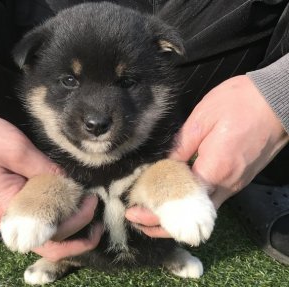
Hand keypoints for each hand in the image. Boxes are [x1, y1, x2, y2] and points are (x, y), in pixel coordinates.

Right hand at [0, 86, 100, 258]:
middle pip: (48, 243)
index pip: (53, 231)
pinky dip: (52, 218)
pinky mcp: (3, 205)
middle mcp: (7, 219)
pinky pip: (32, 221)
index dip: (78, 220)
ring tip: (85, 213)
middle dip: (78, 235)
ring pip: (40, 235)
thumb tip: (69, 183)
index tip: (92, 199)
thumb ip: (45, 169)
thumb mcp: (16, 148)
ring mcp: (4, 214)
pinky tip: (64, 205)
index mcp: (9, 209)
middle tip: (95, 212)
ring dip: (66, 229)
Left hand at [126, 75, 287, 236]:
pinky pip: (212, 200)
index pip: (179, 202)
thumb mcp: (202, 119)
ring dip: (178, 217)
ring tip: (153, 212)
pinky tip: (177, 199)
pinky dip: (192, 206)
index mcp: (214, 170)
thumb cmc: (240, 103)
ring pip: (202, 212)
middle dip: (164, 225)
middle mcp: (227, 185)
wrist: (279, 100)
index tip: (135, 214)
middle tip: (139, 219)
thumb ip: (180, 146)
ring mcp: (235, 185)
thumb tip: (162, 165)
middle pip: (192, 218)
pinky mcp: (240, 180)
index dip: (155, 213)